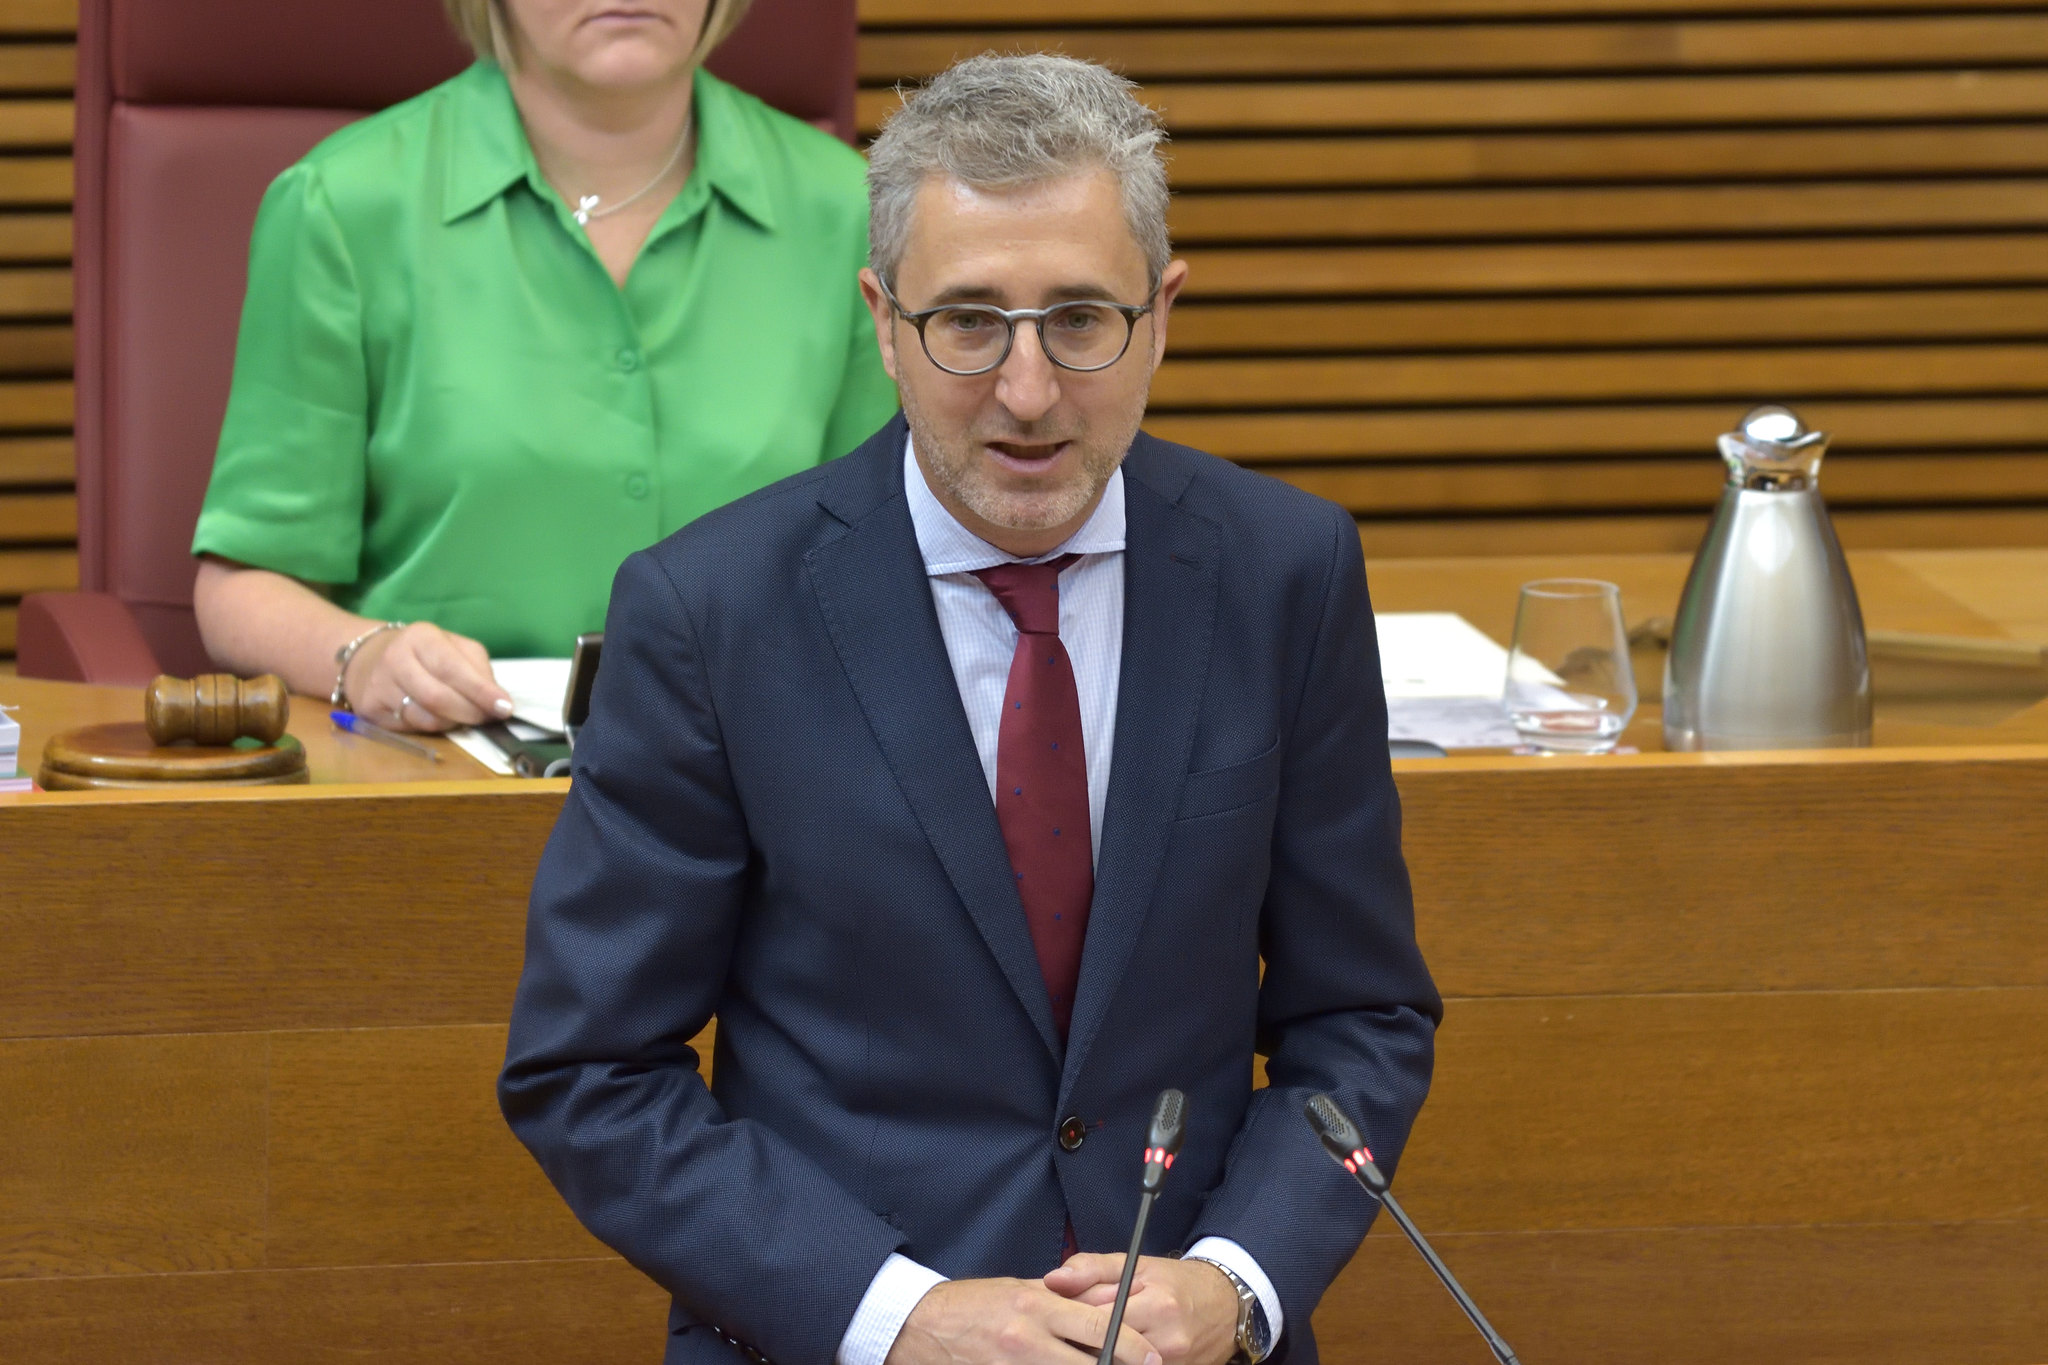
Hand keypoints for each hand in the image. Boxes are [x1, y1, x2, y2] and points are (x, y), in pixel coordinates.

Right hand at [345, 622, 512, 731]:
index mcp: (421, 637)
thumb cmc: (424, 654)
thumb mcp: (454, 648)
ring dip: (453, 723)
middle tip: (488, 718)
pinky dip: (432, 728)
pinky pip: (411, 728)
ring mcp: (379, 685)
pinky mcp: (370, 709)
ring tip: (462, 716)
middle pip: (438, 697)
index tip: (505, 708)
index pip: (453, 668)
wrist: (370, 658)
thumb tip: (499, 701)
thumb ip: (478, 669)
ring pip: (426, 718)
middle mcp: (395, 658)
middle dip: (470, 713)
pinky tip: (437, 717)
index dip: (481, 691)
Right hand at [885, 1276, 1162, 1364]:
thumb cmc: (971, 1306)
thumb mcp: (1018, 1291)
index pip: (1099, 1329)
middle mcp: (1028, 1339)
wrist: (919, 1326)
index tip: (1152, 1358)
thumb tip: (1101, 1312)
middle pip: (1091, 1363)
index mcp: (1037, 1307)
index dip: (1132, 1347)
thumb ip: (1059, 1302)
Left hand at [1044, 1256, 1238, 1364]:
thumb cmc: (1175, 1282)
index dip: (1073, 1318)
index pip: (1097, 1321)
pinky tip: (1116, 1350)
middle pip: (1105, 1349)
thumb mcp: (1136, 1264)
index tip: (1063, 1314)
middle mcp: (1166, 1341)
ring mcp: (1172, 1363)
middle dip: (1084, 1340)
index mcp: (1156, 1306)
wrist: (1225, 1305)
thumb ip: (1091, 1269)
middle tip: (1075, 1331)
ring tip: (1096, 1340)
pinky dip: (1120, 1360)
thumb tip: (1053, 1279)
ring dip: (1100, 1352)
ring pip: (1116, 1362)